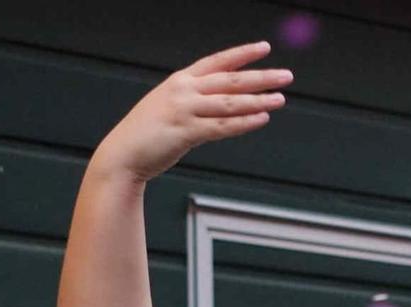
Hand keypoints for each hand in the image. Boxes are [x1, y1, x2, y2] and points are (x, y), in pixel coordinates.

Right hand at [92, 41, 290, 181]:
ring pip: (229, 103)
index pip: (217, 62)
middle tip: (286, 76)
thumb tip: (221, 102)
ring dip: (258, 100)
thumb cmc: (147, 134)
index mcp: (180, 80)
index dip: (242, 54)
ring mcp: (184, 110)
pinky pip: (221, 127)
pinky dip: (244, 122)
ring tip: (280, 99)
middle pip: (230, 80)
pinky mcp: (185, 133)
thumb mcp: (168, 106)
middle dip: (261, 76)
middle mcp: (183, 90)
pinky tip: (262, 118)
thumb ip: (193, 101)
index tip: (264, 48)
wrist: (123, 154)